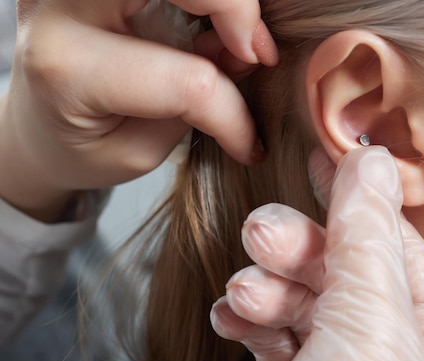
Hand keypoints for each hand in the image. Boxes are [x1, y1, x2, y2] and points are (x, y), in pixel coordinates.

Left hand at [0, 0, 277, 221]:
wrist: (37, 125)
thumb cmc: (82, 146)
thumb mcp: (139, 150)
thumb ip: (193, 105)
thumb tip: (247, 56)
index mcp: (70, 68)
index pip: (187, 81)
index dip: (232, 113)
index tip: (248, 142)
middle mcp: (63, 7)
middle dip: (236, 10)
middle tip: (255, 53)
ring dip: (221, 1)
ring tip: (235, 35)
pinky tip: (208, 17)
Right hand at [211, 147, 423, 360]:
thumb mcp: (368, 323)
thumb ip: (366, 238)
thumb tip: (373, 162)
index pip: (396, 248)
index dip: (360, 201)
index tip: (325, 158)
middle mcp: (390, 355)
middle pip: (340, 269)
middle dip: (297, 249)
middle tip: (262, 234)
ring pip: (299, 298)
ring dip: (266, 286)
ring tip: (245, 292)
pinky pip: (272, 333)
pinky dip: (250, 318)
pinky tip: (233, 316)